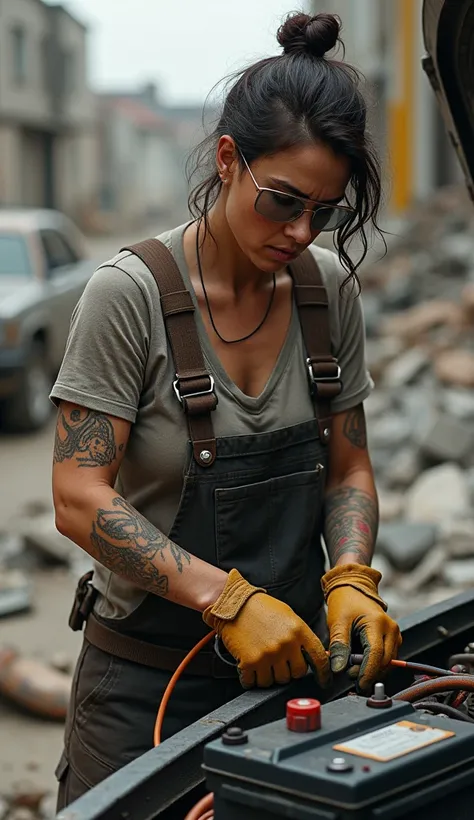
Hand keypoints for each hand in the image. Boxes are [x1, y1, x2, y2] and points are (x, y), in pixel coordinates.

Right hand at [203, 568, 329, 688]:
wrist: (233, 603)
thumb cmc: (260, 608)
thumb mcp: (288, 616)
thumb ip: (301, 636)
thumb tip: (314, 655)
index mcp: (298, 630)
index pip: (319, 658)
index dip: (324, 673)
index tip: (323, 681)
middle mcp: (286, 644)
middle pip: (297, 674)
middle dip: (289, 670)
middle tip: (279, 661)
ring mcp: (269, 655)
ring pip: (276, 681)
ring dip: (269, 675)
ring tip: (262, 660)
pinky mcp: (251, 662)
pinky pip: (255, 682)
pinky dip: (251, 678)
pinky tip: (249, 667)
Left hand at [321, 563, 401, 691]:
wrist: (353, 589)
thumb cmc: (345, 603)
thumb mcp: (337, 623)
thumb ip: (339, 646)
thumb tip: (339, 670)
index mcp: (378, 623)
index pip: (376, 654)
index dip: (367, 672)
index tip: (358, 684)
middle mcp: (391, 628)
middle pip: (385, 662)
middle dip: (369, 673)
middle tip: (350, 676)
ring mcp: (395, 634)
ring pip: (389, 662)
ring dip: (372, 670)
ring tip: (352, 668)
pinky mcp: (394, 638)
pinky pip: (388, 658)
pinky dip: (376, 664)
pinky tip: (361, 662)